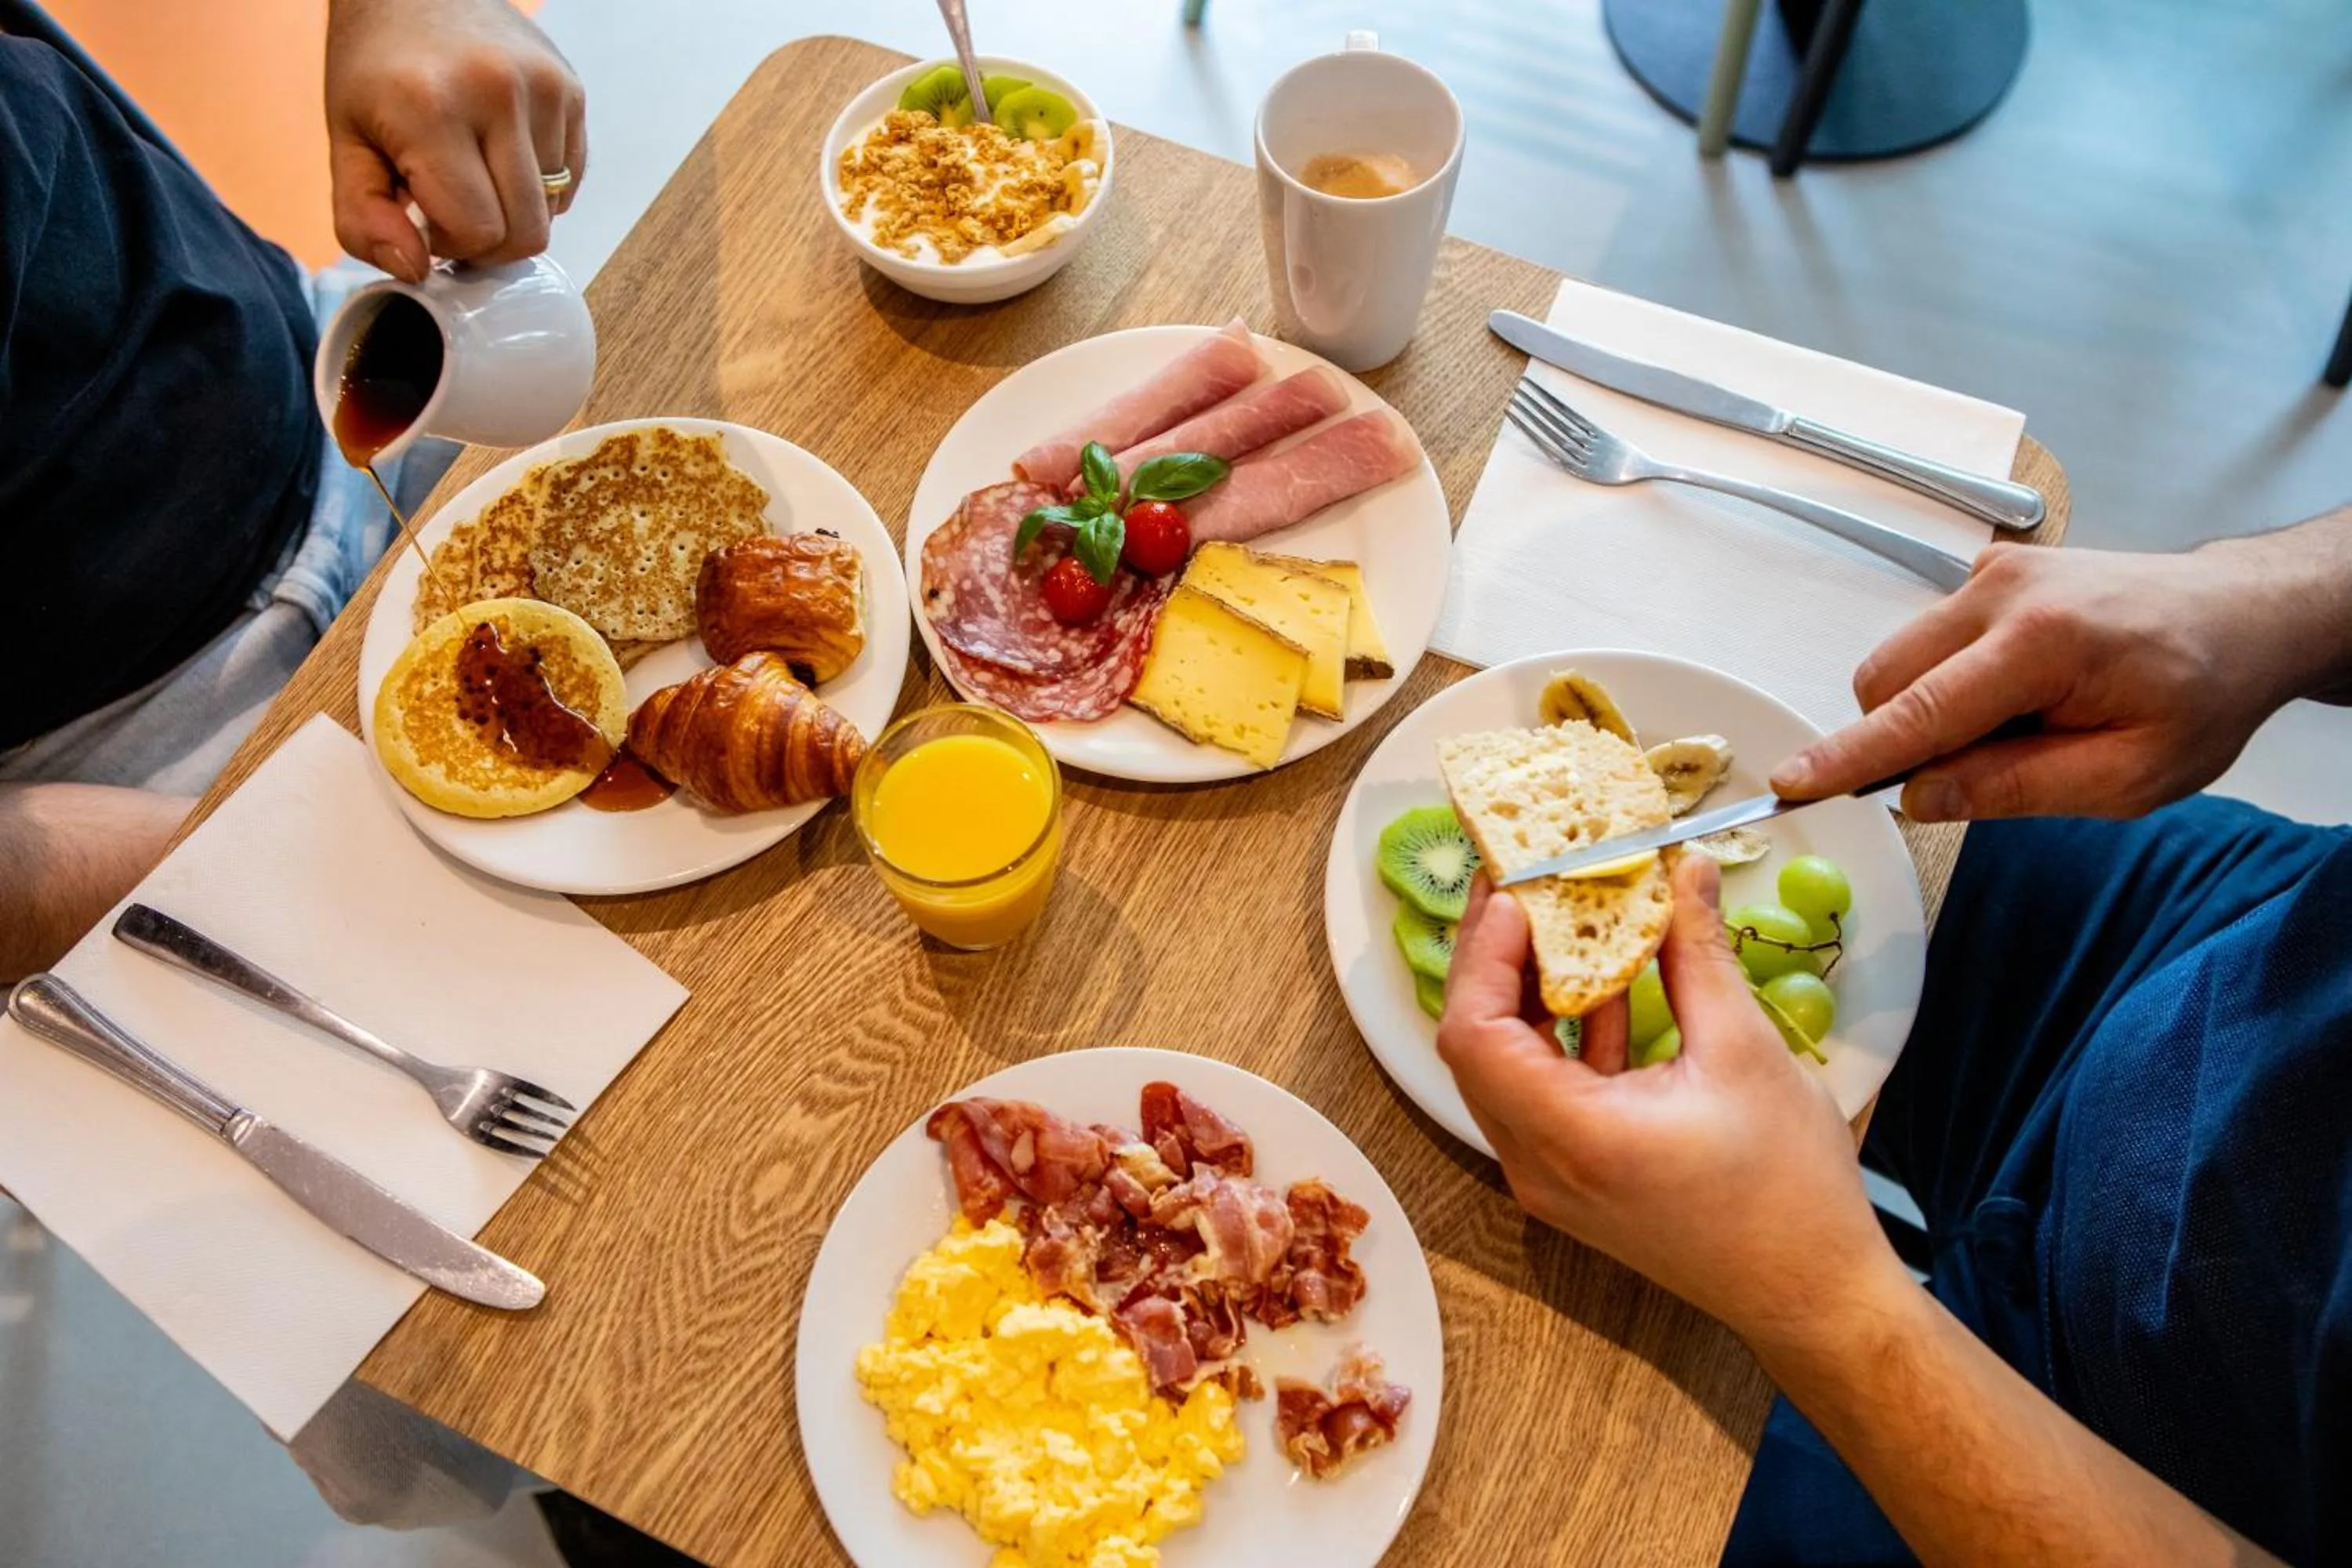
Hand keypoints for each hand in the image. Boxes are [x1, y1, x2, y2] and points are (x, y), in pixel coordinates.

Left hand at [327, 0, 585, 280]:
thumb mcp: (344, 140)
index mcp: (432, 108)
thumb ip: (361, 217)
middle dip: (487, 239)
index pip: (478, 232)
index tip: (423, 213)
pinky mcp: (571, 89)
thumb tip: (414, 270)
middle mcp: (500, 93)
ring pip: (554, 211)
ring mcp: (546, 88)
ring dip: (513, 210)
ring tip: (474, 172)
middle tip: (451, 206)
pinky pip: (570, 178)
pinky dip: (538, 184)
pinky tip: (500, 152)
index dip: (450, 243)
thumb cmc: (374, 64)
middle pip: (526, 233)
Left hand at [1435, 857, 1896, 1351]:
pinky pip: (1544, 1093)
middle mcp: (1539, 1164)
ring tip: (1559, 920)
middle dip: (1495, 960)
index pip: (1474, 1033)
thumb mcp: (1744, 1050)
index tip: (1515, 893)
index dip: (1482, 954)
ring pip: (1506, 1068)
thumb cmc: (1788, 1187)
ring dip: (1528, 994)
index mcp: (1569, 1137)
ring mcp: (1552, 1178)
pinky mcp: (1577, 1179)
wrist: (1814, 1296)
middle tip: (1522, 887)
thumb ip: (1698, 953)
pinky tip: (1605, 983)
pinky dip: (1562, 1036)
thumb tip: (1682, 869)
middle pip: (1476, 1047)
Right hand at [1769, 540, 2323, 821]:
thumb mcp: (2130, 777)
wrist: (2241, 616)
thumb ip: (2018, 788)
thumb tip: (1921, 795)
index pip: (1920, 715)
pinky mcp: (1990, 569)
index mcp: (2044, 643)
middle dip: (1906, 739)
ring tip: (2022, 724)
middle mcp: (2005, 592)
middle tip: (1991, 767)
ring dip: (1933, 710)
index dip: (1851, 758)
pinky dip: (1950, 679)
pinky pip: (1929, 640)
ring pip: (1899, 661)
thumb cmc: (2200, 694)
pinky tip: (2021, 690)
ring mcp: (1993, 572)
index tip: (1792, 782)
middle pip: (1887, 682)